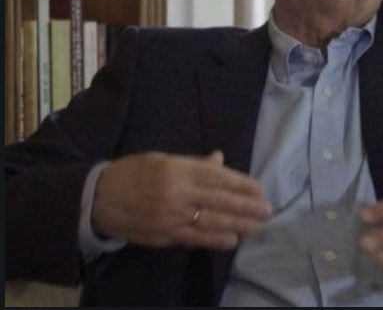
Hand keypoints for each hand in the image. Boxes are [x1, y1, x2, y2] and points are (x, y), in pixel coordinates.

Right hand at [91, 151, 271, 250]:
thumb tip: (220, 160)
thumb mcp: (161, 159)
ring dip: (237, 223)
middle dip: (245, 205)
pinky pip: (193, 238)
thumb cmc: (132, 172)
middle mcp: (177, 191)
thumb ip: (193, 163)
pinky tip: (233, 239)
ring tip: (258, 224)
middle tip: (267, 209)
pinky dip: (214, 239)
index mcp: (177, 168)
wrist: (99, 197)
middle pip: (219, 199)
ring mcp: (171, 215)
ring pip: (211, 220)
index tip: (259, 188)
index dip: (240, 183)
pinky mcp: (164, 234)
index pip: (216, 177)